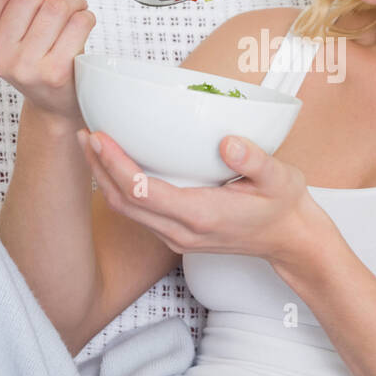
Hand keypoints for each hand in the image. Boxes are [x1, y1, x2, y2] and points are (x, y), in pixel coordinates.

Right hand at [0, 0, 95, 124]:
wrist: (56, 101)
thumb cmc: (38, 52)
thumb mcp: (16, 16)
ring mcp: (24, 65)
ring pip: (57, 6)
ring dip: (75, 0)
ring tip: (76, 8)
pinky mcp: (53, 73)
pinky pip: (78, 23)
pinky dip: (87, 17)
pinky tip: (82, 26)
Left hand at [76, 127, 329, 267]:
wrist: (291, 241)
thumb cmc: (285, 206)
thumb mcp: (281, 178)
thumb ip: (255, 161)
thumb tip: (229, 142)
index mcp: (201, 215)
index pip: (143, 192)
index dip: (115, 165)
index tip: (100, 137)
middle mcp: (182, 232)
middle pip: (125, 203)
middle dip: (99, 169)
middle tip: (84, 134)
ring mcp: (178, 237)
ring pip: (127, 211)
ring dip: (105, 179)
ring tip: (92, 145)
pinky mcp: (177, 234)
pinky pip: (139, 214)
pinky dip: (121, 188)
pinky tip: (117, 165)